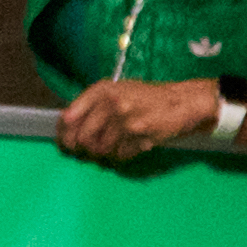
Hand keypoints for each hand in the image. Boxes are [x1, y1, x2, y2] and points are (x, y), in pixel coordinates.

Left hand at [59, 76, 220, 166]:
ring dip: (101, 154)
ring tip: (108, 148)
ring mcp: (127, 122)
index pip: (69, 116)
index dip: (63, 133)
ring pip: (100, 150)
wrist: (182, 101)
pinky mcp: (142, 139)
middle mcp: (113, 104)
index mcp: (103, 90)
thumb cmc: (146, 97)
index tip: (64, 141)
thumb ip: (93, 104)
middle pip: (82, 138)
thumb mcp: (118, 90)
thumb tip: (67, 126)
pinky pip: (119, 156)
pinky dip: (118, 156)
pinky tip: (125, 148)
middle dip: (80, 149)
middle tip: (84, 151)